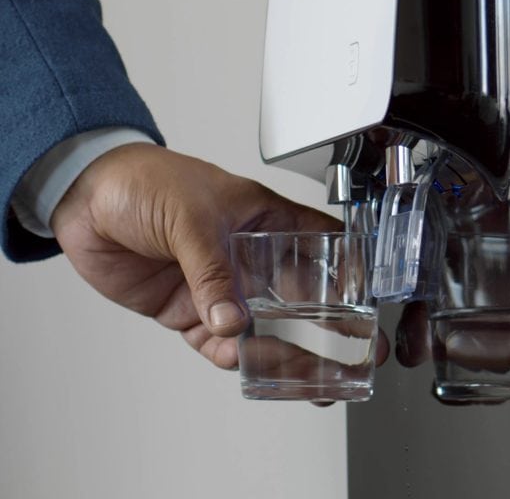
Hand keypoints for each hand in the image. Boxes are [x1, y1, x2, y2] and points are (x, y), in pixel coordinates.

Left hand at [52, 143, 340, 369]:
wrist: (87, 198)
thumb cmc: (144, 181)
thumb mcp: (189, 216)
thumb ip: (210, 270)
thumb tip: (231, 321)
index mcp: (259, 217)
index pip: (316, 242)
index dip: (347, 267)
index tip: (371, 298)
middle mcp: (245, 254)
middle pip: (297, 294)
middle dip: (328, 323)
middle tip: (359, 349)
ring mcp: (217, 284)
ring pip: (262, 326)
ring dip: (286, 353)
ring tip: (313, 379)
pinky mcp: (186, 308)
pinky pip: (217, 342)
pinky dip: (232, 357)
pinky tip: (246, 365)